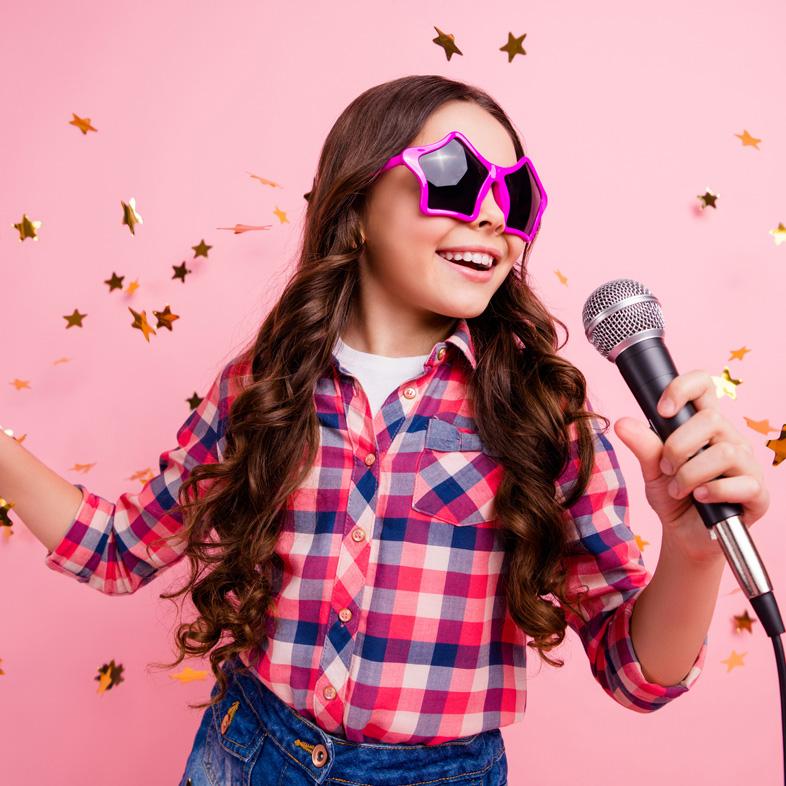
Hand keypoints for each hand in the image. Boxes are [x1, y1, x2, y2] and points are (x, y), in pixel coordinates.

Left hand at [613, 369, 770, 564]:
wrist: (683, 534)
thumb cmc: (671, 496)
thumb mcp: (651, 470)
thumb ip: (643, 446)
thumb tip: (622, 423)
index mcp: (704, 427)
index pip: (704, 387)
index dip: (684, 388)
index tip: (662, 410)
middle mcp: (730, 439)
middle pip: (712, 419)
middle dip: (678, 447)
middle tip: (666, 468)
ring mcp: (747, 465)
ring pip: (724, 452)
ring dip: (690, 474)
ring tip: (677, 489)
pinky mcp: (757, 493)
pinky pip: (742, 483)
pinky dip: (713, 492)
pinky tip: (699, 498)